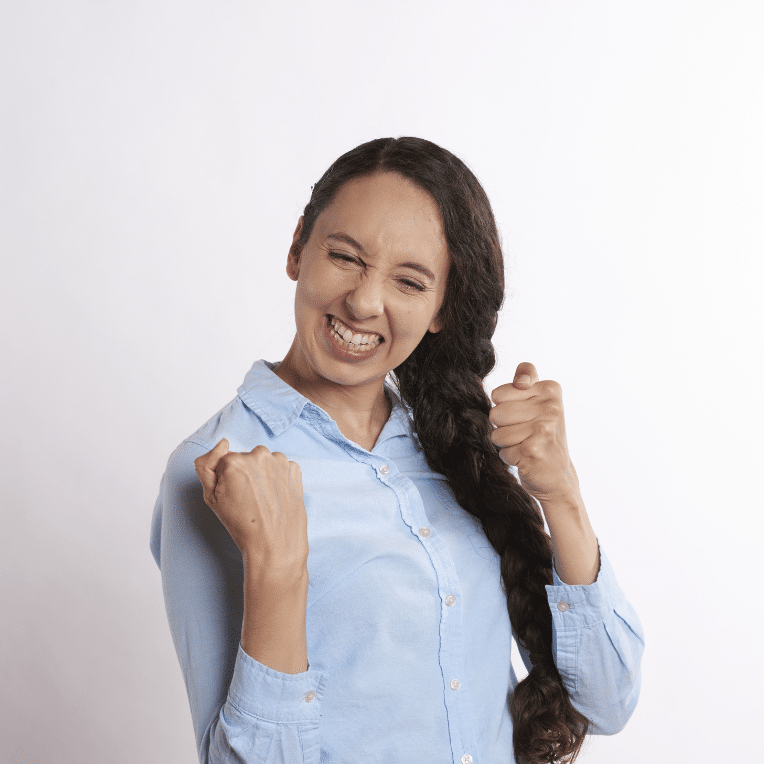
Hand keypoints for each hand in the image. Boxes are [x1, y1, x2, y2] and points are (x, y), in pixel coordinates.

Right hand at [193, 439, 308, 573]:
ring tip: (263, 499)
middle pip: (246, 458)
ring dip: (263, 474)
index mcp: (234, 460)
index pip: (225, 460)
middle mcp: (258, 455)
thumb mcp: (211, 497)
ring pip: (264, 462)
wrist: (274, 543)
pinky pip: (281, 467)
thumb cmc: (241, 523)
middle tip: (249, 499)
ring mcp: (279, 461)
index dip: (228, 479)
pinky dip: (278, 478)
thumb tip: (223, 443)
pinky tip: (276, 496)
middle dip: (246, 473)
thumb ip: (206, 465)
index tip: (234, 495)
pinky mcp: (294, 468)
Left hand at [489, 362, 579, 504]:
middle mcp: (551, 407)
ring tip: (525, 445)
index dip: (503, 406)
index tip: (523, 413)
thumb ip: (525, 380)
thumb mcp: (537, 401)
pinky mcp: (534, 449)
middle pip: (495, 413)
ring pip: (496, 433)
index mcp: (550, 389)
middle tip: (524, 433)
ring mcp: (543, 428)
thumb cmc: (540, 435)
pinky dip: (510, 457)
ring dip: (506, 443)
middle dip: (502, 427)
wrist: (558, 475)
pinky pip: (502, 451)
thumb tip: (521, 380)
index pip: (499, 392)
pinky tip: (527, 458)